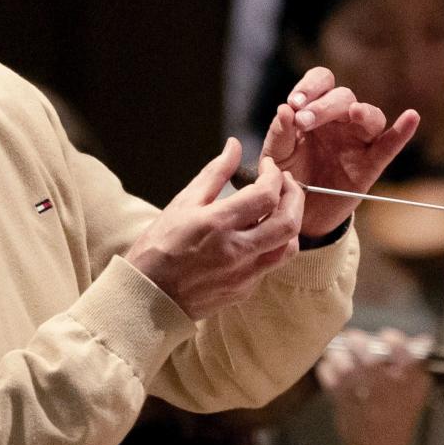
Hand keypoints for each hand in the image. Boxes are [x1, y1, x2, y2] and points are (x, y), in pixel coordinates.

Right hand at [125, 139, 302, 319]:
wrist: (148, 297)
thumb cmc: (158, 247)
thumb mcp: (182, 204)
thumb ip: (214, 174)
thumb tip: (235, 146)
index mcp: (217, 224)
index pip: (266, 195)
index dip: (274, 175)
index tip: (268, 166)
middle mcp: (236, 251)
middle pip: (289, 222)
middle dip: (295, 195)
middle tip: (285, 182)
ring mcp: (244, 275)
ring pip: (289, 247)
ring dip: (290, 223)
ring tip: (278, 209)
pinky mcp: (245, 290)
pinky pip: (271, 264)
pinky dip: (272, 244)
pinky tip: (258, 234)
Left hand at [261, 67, 419, 237]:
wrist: (299, 212)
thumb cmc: (288, 176)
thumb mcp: (276, 155)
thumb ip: (280, 133)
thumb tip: (285, 109)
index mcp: (315, 110)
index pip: (321, 82)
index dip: (310, 86)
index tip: (295, 103)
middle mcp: (339, 121)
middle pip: (343, 96)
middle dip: (324, 105)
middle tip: (304, 121)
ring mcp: (358, 141)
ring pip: (369, 116)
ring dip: (361, 112)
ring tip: (353, 113)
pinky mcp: (371, 164)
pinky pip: (390, 145)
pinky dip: (402, 132)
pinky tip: (411, 117)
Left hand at [317, 329, 429, 444]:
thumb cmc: (398, 419)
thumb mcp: (417, 394)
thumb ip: (417, 366)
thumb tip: (422, 339)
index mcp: (409, 378)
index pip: (397, 343)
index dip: (389, 337)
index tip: (384, 340)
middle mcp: (383, 381)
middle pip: (362, 343)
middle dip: (355, 340)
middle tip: (354, 341)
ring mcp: (359, 389)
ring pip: (340, 354)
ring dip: (338, 353)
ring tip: (341, 356)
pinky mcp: (339, 397)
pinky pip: (326, 369)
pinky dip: (327, 368)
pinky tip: (334, 373)